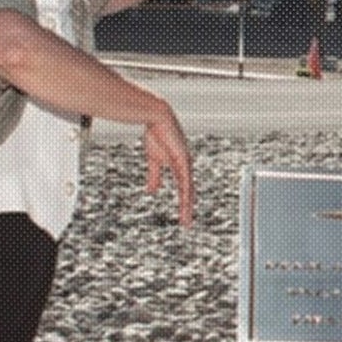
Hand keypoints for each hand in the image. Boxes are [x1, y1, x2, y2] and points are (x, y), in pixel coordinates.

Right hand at [142, 101, 193, 225]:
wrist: (157, 117)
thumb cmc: (156, 134)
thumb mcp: (154, 159)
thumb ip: (155, 175)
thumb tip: (153, 191)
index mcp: (180, 166)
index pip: (184, 188)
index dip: (185, 202)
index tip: (184, 215)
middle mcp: (185, 166)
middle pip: (189, 191)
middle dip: (188, 208)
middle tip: (186, 223)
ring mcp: (185, 163)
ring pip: (188, 189)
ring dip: (187, 205)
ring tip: (186, 219)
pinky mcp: (182, 159)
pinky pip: (185, 179)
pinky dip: (185, 192)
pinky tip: (185, 202)